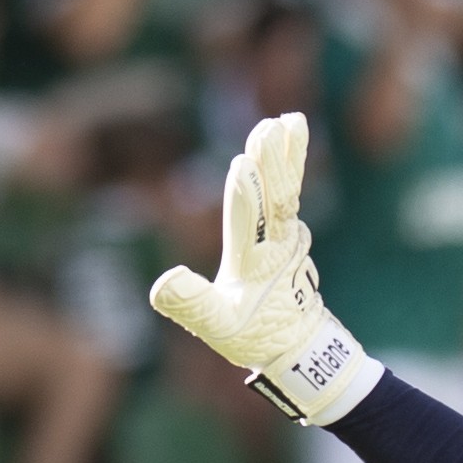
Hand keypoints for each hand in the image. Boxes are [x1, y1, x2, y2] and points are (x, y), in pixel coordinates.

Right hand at [149, 114, 381, 424]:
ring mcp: (289, 235)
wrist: (299, 343)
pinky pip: (291, 187)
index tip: (243, 166)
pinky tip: (289, 127)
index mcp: (251, 265)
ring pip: (286, 189)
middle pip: (274, 200)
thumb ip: (190, 304)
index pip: (246, 225)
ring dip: (284, 154)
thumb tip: (163, 283)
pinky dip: (291, 158)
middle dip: (270, 165)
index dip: (244, 197)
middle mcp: (275, 245)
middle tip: (267, 129)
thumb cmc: (253, 335)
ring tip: (286, 120)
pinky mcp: (292, 227)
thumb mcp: (217, 327)